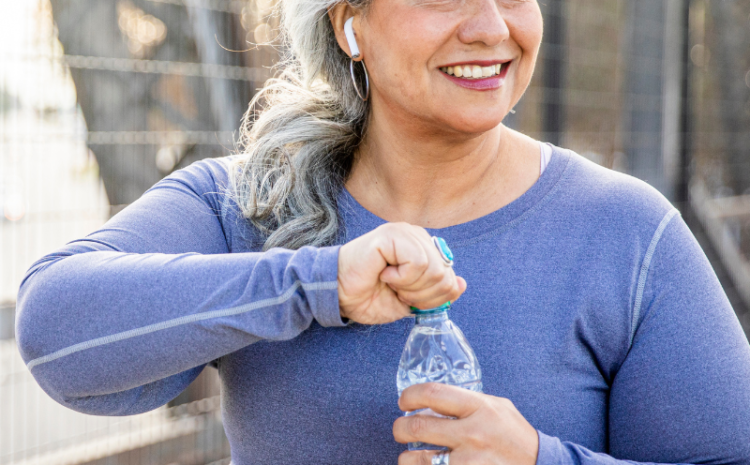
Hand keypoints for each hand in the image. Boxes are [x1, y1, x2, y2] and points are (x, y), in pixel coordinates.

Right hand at [337, 222, 466, 324]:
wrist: (338, 295)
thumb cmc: (370, 295)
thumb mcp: (411, 301)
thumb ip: (437, 293)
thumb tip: (461, 284)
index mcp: (424, 248)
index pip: (450, 276)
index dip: (433, 297)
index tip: (408, 299)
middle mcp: (416, 236)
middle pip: (444, 274)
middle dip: (422, 295)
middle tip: (398, 292)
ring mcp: (404, 232)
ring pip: (433, 269)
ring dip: (410, 287)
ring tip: (390, 282)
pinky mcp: (392, 235)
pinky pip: (418, 262)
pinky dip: (402, 277)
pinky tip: (385, 274)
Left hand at [393, 383, 538, 464]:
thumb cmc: (514, 435)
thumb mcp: (497, 407)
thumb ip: (467, 401)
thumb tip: (431, 399)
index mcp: (479, 408)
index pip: (432, 393)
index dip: (410, 395)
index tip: (404, 401)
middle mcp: (473, 433)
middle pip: (418, 426)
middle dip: (400, 428)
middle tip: (400, 430)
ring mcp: (470, 462)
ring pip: (417, 460)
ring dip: (406, 458)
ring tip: (409, 455)